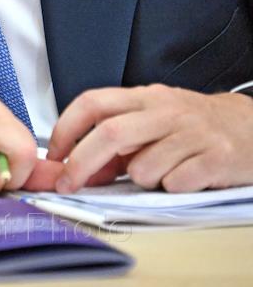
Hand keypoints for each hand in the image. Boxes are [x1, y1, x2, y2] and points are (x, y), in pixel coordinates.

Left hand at [47, 84, 252, 192]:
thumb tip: (79, 170)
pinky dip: (170, 188)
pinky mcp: (216, 158)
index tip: (54, 156)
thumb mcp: (150, 124)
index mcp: (144, 98)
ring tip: (159, 173)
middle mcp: (165, 111)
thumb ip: (114, 144)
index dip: (65, 129)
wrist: (250, 128)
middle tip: (68, 184)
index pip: (92, 103)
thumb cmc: (190, 127)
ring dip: (140, 180)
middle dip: (81, 164)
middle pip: (110, 134)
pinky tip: (183, 178)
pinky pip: (175, 183)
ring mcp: (192, 133)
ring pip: (142, 167)